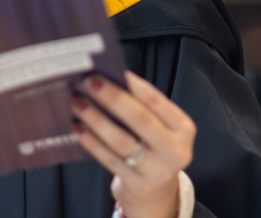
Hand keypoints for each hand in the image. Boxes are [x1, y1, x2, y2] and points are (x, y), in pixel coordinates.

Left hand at [71, 71, 195, 217]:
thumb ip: (142, 106)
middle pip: (141, 119)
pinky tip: (77, 128)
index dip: (136, 85)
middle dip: (113, 98)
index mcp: (183, 128)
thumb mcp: (159, 126)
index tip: (113, 70)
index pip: (158, 102)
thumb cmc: (151, 146)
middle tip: (89, 82)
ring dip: (96, 119)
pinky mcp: (137, 184)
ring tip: (77, 103)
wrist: (155, 190)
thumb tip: (110, 78)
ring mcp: (157, 170)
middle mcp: (175, 150)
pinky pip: (110, 159)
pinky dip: (91, 142)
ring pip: (122, 141)